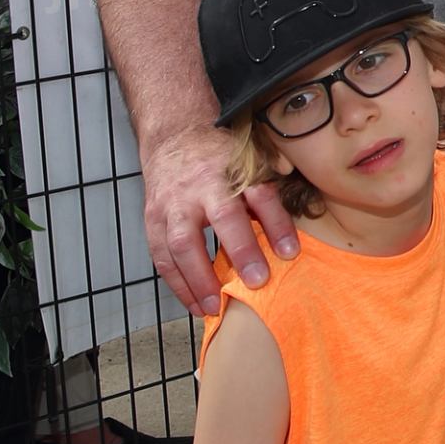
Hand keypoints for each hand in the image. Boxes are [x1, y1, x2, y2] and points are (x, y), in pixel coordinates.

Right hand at [142, 122, 299, 315]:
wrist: (173, 136)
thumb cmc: (218, 154)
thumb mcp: (248, 160)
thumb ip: (268, 189)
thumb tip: (291, 225)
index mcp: (232, 169)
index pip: (260, 195)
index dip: (276, 223)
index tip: (290, 252)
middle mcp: (201, 185)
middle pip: (221, 217)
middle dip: (240, 250)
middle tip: (256, 282)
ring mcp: (173, 203)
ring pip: (181, 243)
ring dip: (199, 280)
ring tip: (216, 307)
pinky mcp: (153, 220)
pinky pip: (162, 257)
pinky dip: (177, 284)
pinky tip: (194, 304)